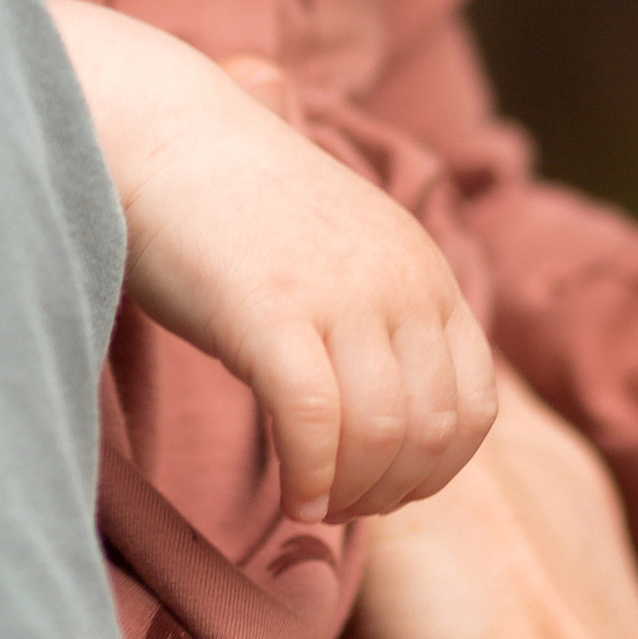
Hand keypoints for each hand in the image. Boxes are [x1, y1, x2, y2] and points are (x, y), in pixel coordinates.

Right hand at [50, 6, 495, 524]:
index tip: (382, 485)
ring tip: (311, 500)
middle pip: (433, 431)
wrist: (161, 133)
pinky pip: (316, 424)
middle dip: (391, 491)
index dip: (439, 467)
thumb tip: (388, 430)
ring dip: (351, 493)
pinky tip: (293, 494)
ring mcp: (339, 292)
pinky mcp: (272, 309)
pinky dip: (311, 478)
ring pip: (381, 436)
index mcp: (423, 266)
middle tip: (340, 504)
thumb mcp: (341, 257)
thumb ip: (378, 322)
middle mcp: (398, 279)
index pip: (476, 403)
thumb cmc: (235, 209)